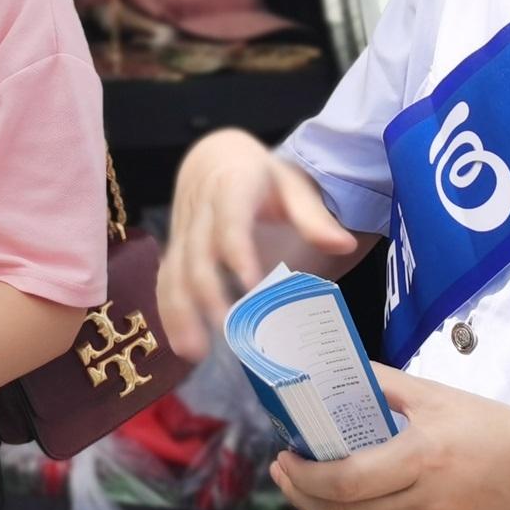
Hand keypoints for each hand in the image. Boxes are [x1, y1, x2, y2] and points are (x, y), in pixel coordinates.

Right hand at [158, 128, 359, 362]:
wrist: (215, 157)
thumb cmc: (262, 176)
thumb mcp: (292, 185)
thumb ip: (313, 216)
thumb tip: (344, 244)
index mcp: (231, 186)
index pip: (230, 220)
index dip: (237, 251)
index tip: (252, 287)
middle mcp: (199, 210)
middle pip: (197, 253)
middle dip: (209, 294)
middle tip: (229, 332)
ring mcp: (182, 231)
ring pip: (174, 271)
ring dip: (180, 311)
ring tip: (194, 352)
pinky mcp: (173, 249)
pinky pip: (165, 280)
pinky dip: (170, 313)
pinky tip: (182, 346)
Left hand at [272, 366, 509, 509]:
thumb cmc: (502, 432)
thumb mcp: (442, 397)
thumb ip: (386, 385)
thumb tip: (337, 370)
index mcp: (423, 459)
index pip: (345, 480)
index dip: (304, 476)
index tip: (284, 457)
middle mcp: (428, 505)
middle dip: (301, 495)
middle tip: (283, 473)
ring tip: (301, 495)